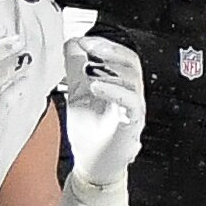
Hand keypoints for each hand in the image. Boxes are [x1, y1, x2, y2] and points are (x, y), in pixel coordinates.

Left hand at [62, 36, 146, 189]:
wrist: (92, 165)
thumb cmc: (90, 134)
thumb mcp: (77, 94)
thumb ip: (75, 69)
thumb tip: (72, 43)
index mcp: (118, 85)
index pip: (120, 56)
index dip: (104, 45)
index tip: (83, 40)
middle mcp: (129, 94)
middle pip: (131, 62)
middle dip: (109, 50)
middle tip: (89, 46)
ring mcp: (133, 108)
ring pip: (133, 79)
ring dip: (110, 69)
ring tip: (89, 68)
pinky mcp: (132, 123)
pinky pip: (131, 102)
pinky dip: (113, 90)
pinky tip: (96, 87)